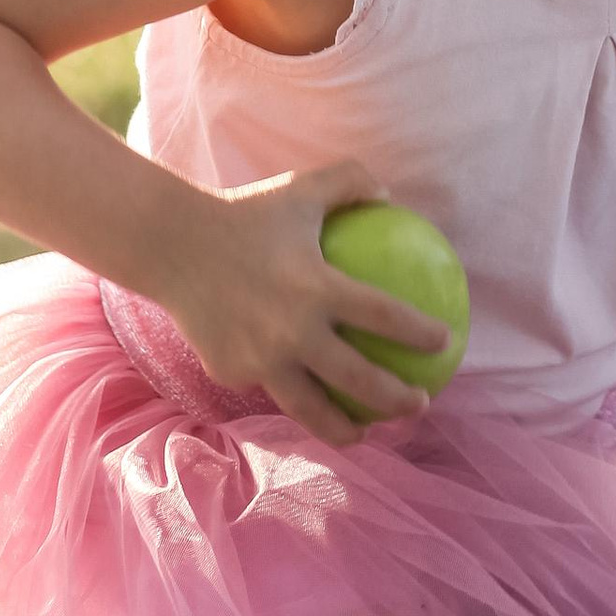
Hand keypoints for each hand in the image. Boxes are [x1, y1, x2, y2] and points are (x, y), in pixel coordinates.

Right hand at [160, 168, 449, 443]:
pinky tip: (306, 393)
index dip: (421, 333)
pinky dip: (289, 388)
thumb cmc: (244, 212)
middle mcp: (293, 332)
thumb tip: (390, 195)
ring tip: (365, 432)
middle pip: (358, 381)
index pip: (385, 317)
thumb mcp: (300, 188)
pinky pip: (269, 384)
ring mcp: (261, 359)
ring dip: (345, 428)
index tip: (445, 343)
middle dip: (396, 399)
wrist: (170, 245)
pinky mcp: (232, 371)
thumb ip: (350, 182)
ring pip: (312, 410)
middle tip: (420, 403)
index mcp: (317, 288)